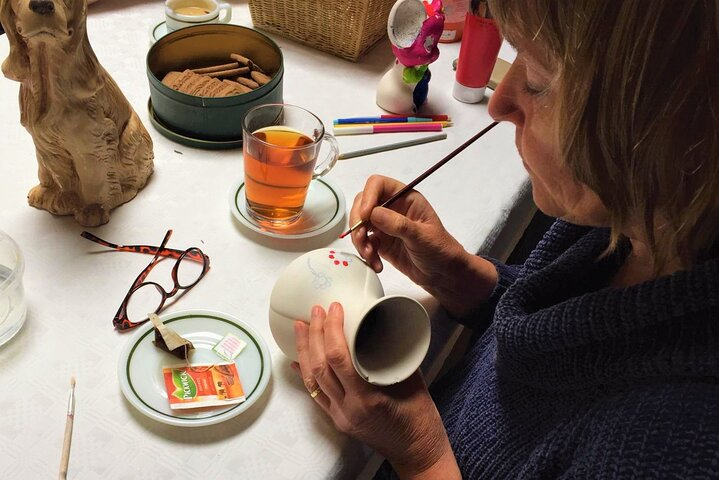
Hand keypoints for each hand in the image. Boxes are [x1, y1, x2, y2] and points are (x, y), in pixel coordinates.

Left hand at [292, 303, 459, 478]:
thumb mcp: (412, 381)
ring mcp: (340, 415)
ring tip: (301, 327)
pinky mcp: (338, 419)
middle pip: (320, 366)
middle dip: (314, 335)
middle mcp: (348, 408)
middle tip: (315, 312)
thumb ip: (393, 356)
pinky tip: (298, 360)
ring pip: (312, 379)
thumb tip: (380, 326)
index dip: (332, 329)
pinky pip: (315, 394)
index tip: (334, 309)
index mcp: (368, 398)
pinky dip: (306, 374)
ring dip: (305, 350)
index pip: (339, 358)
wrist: (417, 452)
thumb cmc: (420, 419)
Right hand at [350, 175, 464, 280]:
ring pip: (360, 224)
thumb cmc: (441, 250)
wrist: (442, 274)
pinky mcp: (381, 242)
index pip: (379, 185)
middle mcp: (393, 208)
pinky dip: (365, 253)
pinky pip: (364, 242)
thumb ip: (399, 225)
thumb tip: (374, 213)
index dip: (368, 196)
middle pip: (363, 203)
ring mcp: (385, 225)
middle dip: (358, 221)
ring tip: (370, 255)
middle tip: (361, 238)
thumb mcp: (423, 237)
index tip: (365, 215)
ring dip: (359, 240)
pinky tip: (376, 263)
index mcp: (406, 198)